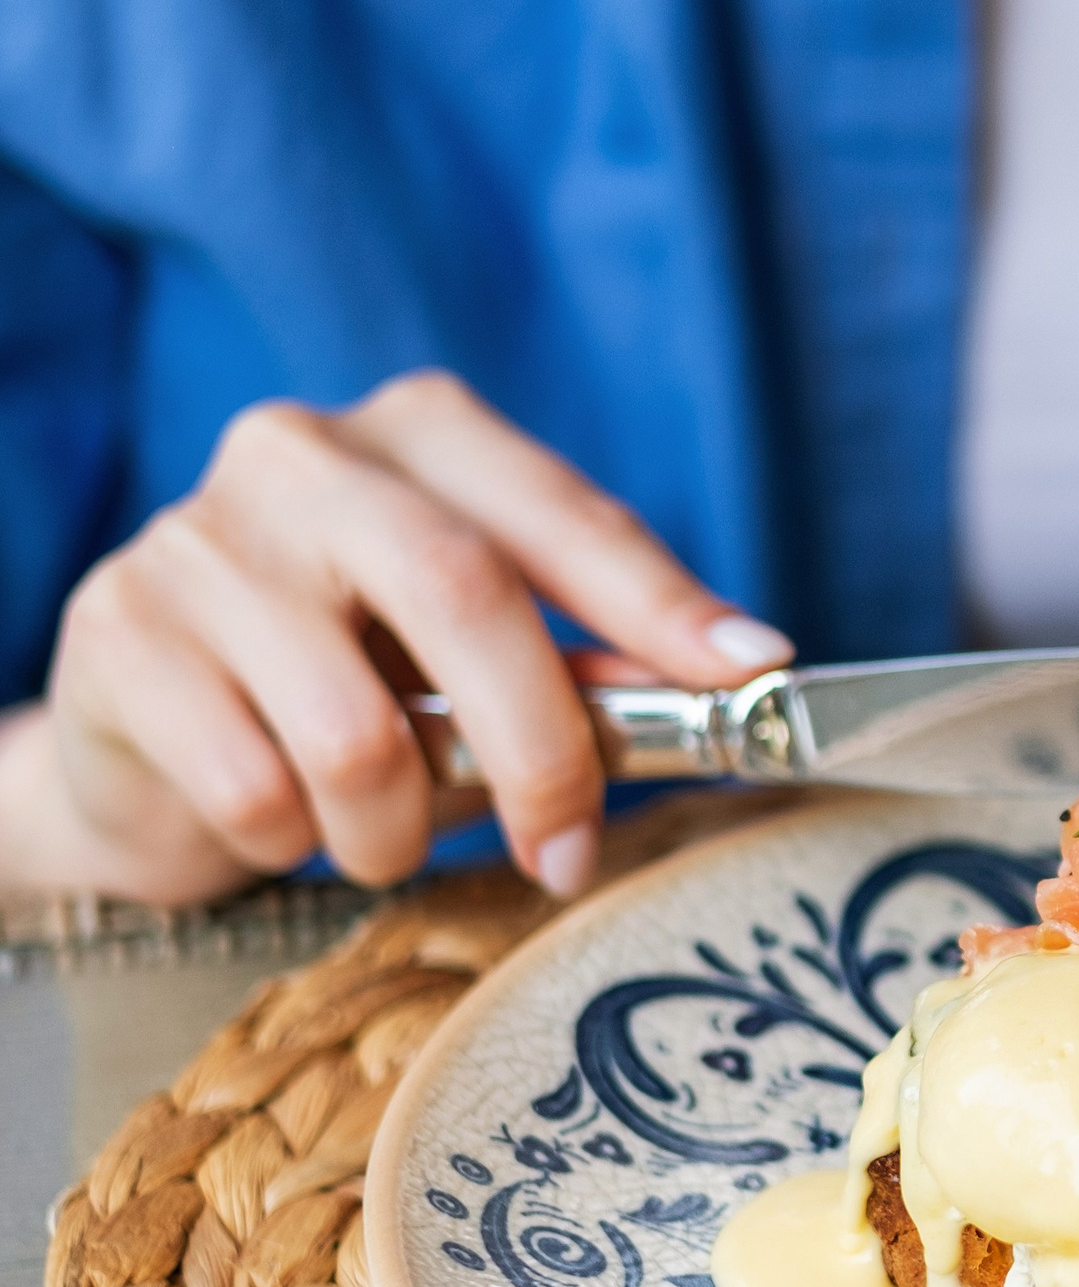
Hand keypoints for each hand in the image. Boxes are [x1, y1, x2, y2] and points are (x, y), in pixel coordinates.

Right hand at [0, 372, 791, 905]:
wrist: (140, 743)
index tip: (752, 670)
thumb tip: (728, 682)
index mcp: (419, 434)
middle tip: (569, 852)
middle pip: (467, 595)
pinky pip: (253, 784)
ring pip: (355, 726)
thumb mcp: (465, 661)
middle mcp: (306, 454)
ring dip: (396, 828)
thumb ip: (577, 664)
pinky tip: (282, 822)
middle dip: (544, 750)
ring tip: (386, 839)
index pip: (561, 513)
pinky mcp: (118, 628)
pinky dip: (292, 840)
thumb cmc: (344, 688)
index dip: (660, 598)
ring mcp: (199, 534)